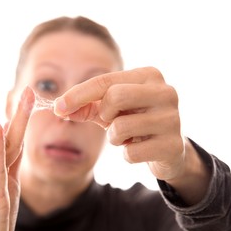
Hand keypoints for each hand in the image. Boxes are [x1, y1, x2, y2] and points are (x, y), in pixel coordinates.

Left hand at [54, 67, 210, 203]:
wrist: (169, 149)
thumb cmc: (136, 122)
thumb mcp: (110, 110)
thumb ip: (86, 106)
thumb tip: (58, 107)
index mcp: (149, 76)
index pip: (106, 80)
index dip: (78, 94)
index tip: (57, 107)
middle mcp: (165, 92)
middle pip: (114, 96)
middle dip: (104, 114)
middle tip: (111, 121)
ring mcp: (172, 119)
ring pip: (121, 126)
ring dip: (115, 137)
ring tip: (129, 137)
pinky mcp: (173, 146)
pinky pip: (131, 153)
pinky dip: (127, 155)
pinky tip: (141, 150)